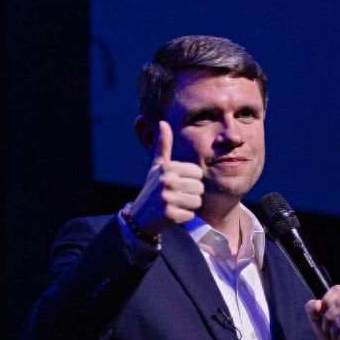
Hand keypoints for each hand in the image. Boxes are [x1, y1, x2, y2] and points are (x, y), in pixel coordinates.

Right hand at [129, 120, 204, 237]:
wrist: (139, 217)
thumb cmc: (153, 188)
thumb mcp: (157, 166)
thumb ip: (163, 145)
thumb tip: (162, 122)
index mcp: (167, 167)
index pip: (197, 173)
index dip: (190, 180)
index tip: (177, 183)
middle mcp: (166, 181)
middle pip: (199, 187)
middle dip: (190, 194)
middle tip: (176, 196)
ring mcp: (167, 198)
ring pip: (197, 201)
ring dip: (188, 206)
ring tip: (175, 204)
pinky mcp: (169, 215)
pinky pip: (191, 215)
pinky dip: (184, 217)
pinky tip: (172, 215)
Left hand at [305, 285, 339, 339]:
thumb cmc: (331, 331)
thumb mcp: (316, 317)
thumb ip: (312, 307)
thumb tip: (317, 304)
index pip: (338, 290)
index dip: (326, 301)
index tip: (321, 311)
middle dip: (328, 317)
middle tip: (327, 327)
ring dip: (335, 329)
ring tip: (336, 334)